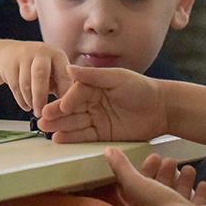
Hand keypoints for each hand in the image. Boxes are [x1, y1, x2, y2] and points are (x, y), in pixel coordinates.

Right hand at [0, 41, 72, 112]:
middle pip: (40, 75)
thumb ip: (62, 86)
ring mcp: (23, 56)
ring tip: (36, 110)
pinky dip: (21, 100)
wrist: (11, 53)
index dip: (64, 94)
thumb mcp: (54, 73)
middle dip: (40, 97)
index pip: (63, 75)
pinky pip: (15, 87)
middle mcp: (41, 52)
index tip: (63, 110)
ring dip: (31, 101)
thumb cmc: (40, 68)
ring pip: (25, 83)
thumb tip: (68, 108)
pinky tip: (26, 105)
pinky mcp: (9, 64)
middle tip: (42, 114)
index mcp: (57, 55)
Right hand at [37, 64, 166, 142]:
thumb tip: (69, 68)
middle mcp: (92, 102)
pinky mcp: (102, 134)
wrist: (162, 109)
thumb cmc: (141, 88)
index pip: (75, 93)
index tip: (60, 106)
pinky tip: (58, 138)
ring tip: (45, 129)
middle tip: (42, 118)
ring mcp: (96, 118)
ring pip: (74, 122)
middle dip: (56, 113)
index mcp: (94, 86)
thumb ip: (93, 75)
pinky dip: (71, 137)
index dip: (67, 99)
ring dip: (59, 125)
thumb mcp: (118, 78)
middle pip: (70, 109)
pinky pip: (84, 136)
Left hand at [105, 149, 205, 205]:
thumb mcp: (135, 183)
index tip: (156, 156)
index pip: (143, 185)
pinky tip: (203, 183)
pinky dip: (201, 192)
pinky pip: (199, 204)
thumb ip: (121, 168)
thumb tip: (108, 150)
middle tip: (171, 161)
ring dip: (184, 180)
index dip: (147, 169)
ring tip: (189, 169)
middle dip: (166, 173)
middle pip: (162, 189)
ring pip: (181, 195)